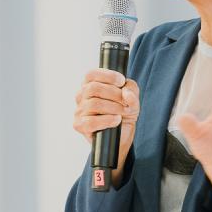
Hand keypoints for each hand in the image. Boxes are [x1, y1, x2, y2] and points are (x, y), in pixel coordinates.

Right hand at [73, 68, 140, 185]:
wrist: (121, 136)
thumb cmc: (123, 113)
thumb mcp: (132, 98)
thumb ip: (131, 89)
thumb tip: (125, 92)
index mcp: (89, 85)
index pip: (91, 74)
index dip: (107, 76)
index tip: (122, 81)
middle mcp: (81, 96)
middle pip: (94, 88)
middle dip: (114, 94)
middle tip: (126, 102)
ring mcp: (79, 111)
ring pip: (94, 104)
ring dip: (114, 108)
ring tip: (124, 112)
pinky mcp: (79, 125)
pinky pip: (91, 121)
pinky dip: (107, 120)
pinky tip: (117, 120)